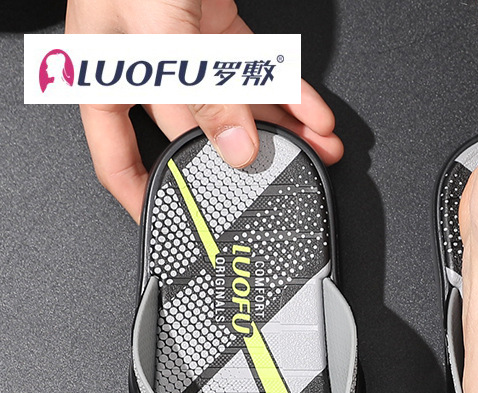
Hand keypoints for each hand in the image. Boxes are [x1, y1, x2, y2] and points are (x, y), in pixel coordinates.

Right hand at [65, 0, 342, 218]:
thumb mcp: (162, 35)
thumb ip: (200, 96)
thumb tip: (235, 148)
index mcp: (105, 79)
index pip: (119, 159)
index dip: (144, 197)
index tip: (175, 224)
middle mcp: (148, 71)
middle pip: (200, 136)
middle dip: (246, 162)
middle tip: (279, 183)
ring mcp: (187, 51)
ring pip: (240, 107)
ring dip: (285, 131)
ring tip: (318, 153)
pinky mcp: (220, 28)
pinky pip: (261, 71)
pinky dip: (292, 92)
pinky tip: (315, 116)